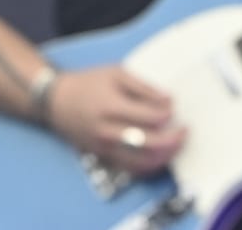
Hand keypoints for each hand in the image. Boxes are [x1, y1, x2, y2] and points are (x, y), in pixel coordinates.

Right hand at [44, 65, 183, 175]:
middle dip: (173, 139)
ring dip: (164, 156)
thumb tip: (168, 100)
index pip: (150, 117)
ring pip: (142, 161)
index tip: (174, 108)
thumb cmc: (88, 83)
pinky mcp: (104, 157)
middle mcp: (108, 131)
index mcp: (112, 107)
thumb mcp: (115, 73)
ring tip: (175, 145)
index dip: (167, 114)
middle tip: (184, 131)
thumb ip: (143, 87)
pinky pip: (131, 168)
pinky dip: (149, 166)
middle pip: (150, 143)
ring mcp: (105, 147)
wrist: (57, 101)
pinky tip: (158, 156)